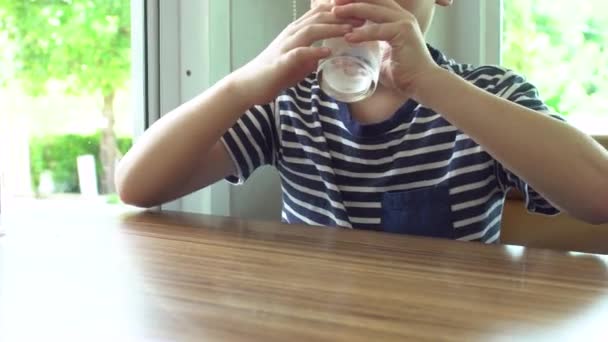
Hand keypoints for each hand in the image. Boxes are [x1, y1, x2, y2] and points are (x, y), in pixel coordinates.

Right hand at [232, 4, 358, 104]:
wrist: (250, 84)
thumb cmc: (275, 72)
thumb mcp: (298, 61)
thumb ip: (312, 55)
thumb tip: (327, 55)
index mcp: (297, 31)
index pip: (321, 13)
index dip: (341, 10)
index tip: (361, 12)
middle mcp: (292, 33)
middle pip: (320, 17)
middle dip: (343, 16)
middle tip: (364, 17)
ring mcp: (286, 46)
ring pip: (311, 30)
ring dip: (332, 29)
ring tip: (351, 31)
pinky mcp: (281, 61)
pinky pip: (300, 53)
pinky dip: (315, 51)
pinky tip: (328, 53)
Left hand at [333, 0, 441, 96]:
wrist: (422, 83)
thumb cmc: (403, 73)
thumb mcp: (383, 55)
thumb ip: (371, 49)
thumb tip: (351, 56)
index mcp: (397, 18)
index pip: (375, 1)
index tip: (337, 2)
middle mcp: (402, 16)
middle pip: (374, 0)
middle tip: (332, 2)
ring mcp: (404, 22)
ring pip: (374, 10)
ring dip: (352, 10)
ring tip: (334, 13)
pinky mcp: (403, 33)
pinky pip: (378, 30)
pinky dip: (362, 33)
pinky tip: (348, 36)